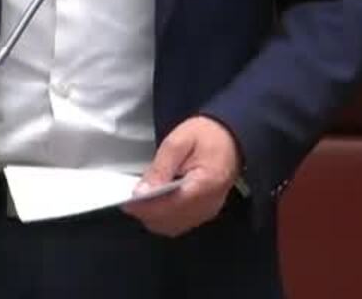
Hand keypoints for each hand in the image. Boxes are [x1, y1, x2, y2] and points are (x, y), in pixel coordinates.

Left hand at [122, 115, 242, 237]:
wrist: (233, 136)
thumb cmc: (207, 134)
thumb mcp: (179, 141)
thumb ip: (160, 168)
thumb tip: (141, 192)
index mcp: (204, 185)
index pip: (170, 207)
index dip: (146, 207)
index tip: (128, 201)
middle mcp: (209, 204)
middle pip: (169, 222)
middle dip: (148, 213)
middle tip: (134, 198)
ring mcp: (208, 211)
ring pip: (173, 227)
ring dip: (155, 217)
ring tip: (145, 199)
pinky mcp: (206, 212)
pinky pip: (180, 223)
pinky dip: (165, 217)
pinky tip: (159, 202)